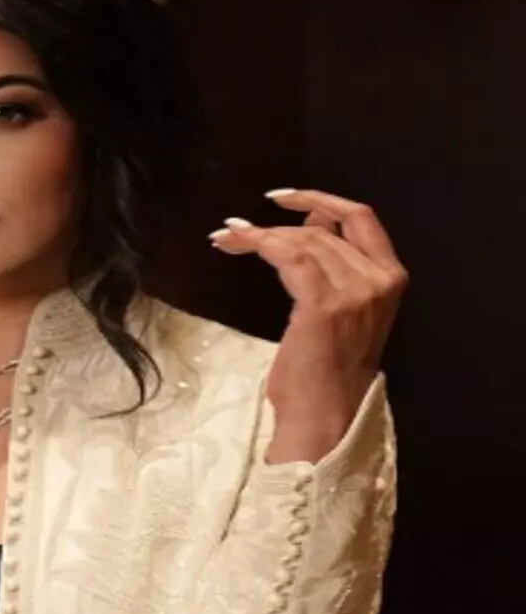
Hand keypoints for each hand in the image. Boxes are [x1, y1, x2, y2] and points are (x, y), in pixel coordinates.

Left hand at [209, 189, 407, 463]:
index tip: (279, 196)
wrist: (326, 417)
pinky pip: (287, 256)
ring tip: (225, 239)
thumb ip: (333, 266)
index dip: (319, 198)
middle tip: (231, 231)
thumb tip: (309, 222)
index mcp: (389, 278)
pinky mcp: (323, 306)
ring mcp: (354, 292)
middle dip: (271, 226)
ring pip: (300, 239)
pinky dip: (257, 243)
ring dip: (256, 235)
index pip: (360, 217)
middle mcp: (378, 281)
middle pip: (319, 229)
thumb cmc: (325, 370)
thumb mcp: (341, 310)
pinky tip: (235, 244)